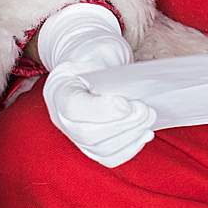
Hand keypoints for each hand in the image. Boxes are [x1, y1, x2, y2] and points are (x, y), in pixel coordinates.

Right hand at [37, 2, 155, 167]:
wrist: (94, 65)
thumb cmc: (97, 57)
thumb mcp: (99, 50)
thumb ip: (108, 68)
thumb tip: (128, 92)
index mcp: (58, 89)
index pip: (73, 108)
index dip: (103, 110)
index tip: (128, 103)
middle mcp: (61, 117)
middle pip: (88, 134)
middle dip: (124, 124)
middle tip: (146, 110)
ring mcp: (74, 134)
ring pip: (101, 149)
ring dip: (131, 135)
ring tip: (149, 117)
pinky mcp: (91, 146)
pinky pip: (109, 157)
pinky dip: (131, 148)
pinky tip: (144, 133)